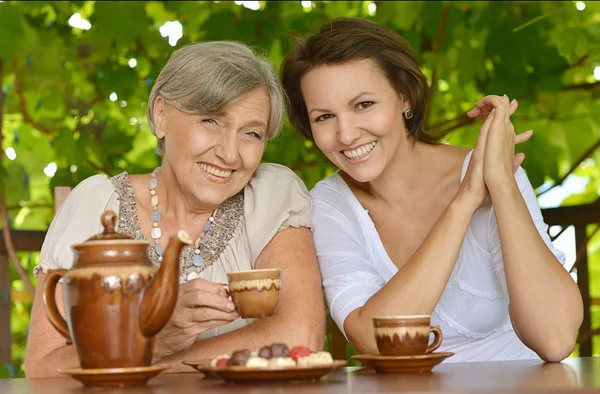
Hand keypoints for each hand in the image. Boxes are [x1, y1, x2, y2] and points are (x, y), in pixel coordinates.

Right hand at [153, 278, 238, 359]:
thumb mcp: (183, 300)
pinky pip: (207, 324)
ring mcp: (181, 317)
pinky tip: (228, 320)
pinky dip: (221, 321)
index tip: (226, 292)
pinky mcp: (186, 330)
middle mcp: (178, 303)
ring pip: (206, 312)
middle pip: (200, 296)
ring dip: (224, 313)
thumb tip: (225, 288)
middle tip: (232, 304)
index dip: (214, 287)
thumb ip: (201, 293)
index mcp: (178, 292)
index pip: (197, 283)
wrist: (159, 339)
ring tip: (234, 313)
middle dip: (219, 300)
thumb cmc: (174, 317)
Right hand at [456, 95, 531, 210]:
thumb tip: (521, 155)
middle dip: (503, 111)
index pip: (501, 133)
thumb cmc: (484, 189)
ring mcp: (481, 149)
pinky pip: (483, 134)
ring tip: (503, 100)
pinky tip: (493, 113)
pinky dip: (488, 123)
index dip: (508, 121)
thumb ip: (512, 163)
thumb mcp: (501, 173)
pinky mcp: (478, 152)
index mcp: (491, 152)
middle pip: (495, 125)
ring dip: (494, 112)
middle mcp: (485, 148)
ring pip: (488, 125)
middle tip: (512, 99)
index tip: (515, 110)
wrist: (472, 196)